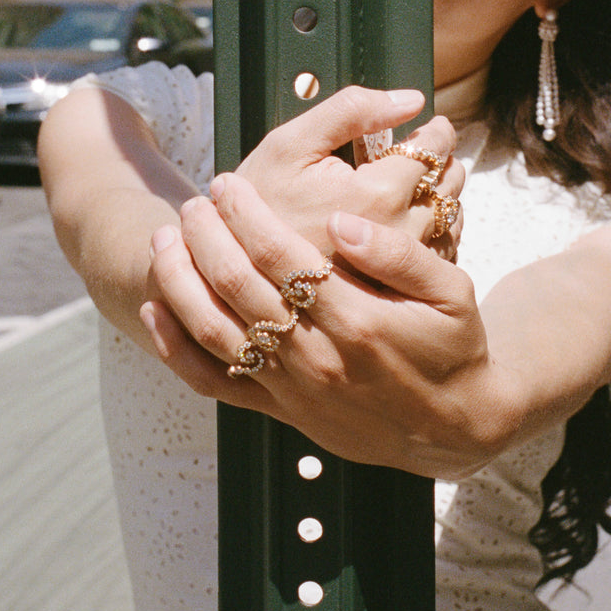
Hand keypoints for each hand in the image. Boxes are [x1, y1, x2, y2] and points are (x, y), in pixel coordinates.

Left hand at [142, 173, 503, 477]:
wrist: (453, 427)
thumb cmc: (455, 348)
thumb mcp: (452, 292)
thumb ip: (399, 255)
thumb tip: (344, 220)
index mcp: (358, 321)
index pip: (282, 256)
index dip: (247, 215)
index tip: (228, 183)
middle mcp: (318, 357)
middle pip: (239, 286)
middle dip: (207, 236)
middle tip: (192, 200)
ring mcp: (294, 389)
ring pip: (215, 331)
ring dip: (181, 281)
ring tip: (166, 239)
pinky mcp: (282, 412)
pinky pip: (215, 381)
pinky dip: (177, 348)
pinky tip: (155, 312)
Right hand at [233, 86, 463, 258]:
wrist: (234, 270)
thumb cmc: (257, 203)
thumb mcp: (290, 144)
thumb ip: (351, 111)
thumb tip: (410, 99)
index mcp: (377, 196)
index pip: (433, 152)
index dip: (437, 132)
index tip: (434, 127)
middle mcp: (398, 237)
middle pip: (447, 186)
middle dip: (441, 163)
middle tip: (426, 154)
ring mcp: (399, 271)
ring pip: (449, 222)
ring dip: (442, 197)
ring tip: (419, 185)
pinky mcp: (395, 293)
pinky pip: (436, 254)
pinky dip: (432, 232)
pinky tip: (408, 221)